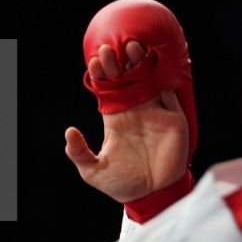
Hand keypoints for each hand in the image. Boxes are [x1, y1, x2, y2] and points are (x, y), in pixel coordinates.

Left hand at [65, 40, 189, 203]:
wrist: (151, 195)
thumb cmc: (122, 184)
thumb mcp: (93, 171)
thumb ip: (80, 153)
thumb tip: (69, 132)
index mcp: (115, 118)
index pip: (107, 90)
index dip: (101, 75)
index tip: (93, 64)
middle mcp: (135, 110)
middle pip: (125, 79)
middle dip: (116, 64)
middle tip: (107, 50)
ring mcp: (155, 111)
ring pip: (147, 79)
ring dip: (139, 62)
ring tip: (130, 46)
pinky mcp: (173, 117)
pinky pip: (168, 92)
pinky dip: (161, 76)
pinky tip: (153, 62)